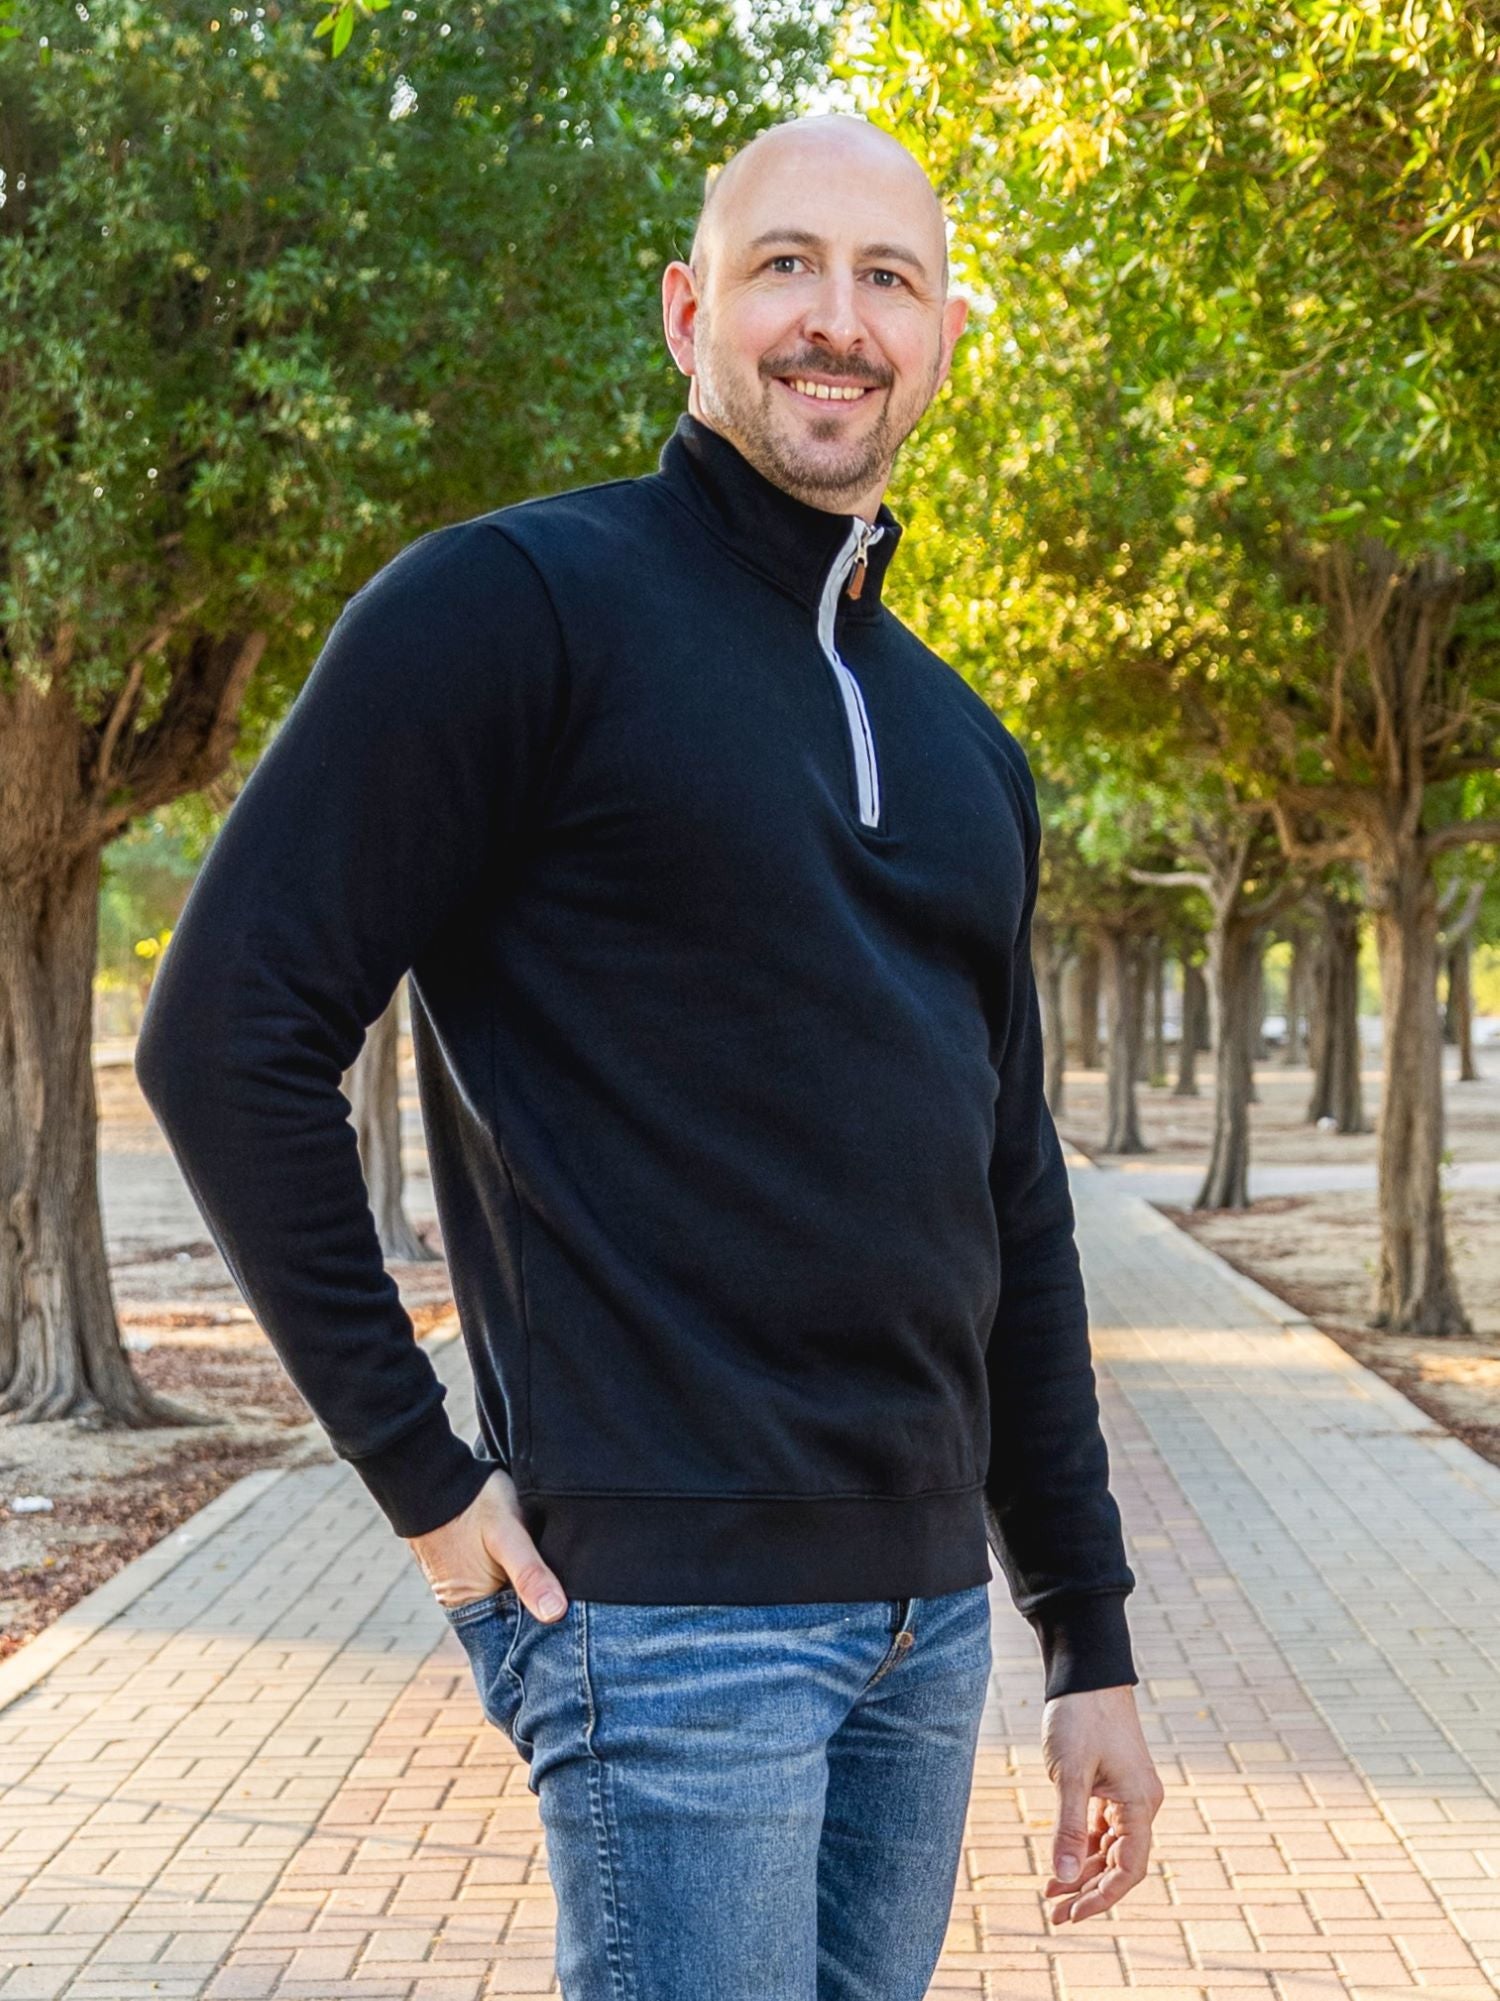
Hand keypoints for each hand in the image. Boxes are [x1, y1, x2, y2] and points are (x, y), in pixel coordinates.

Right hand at [404, 1467, 569, 1622]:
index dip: (544, 1626)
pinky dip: (509, 1576)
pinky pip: (491, 1581)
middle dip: (536, 1609)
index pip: (514, 1634)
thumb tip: (556, 1614)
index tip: (573, 1622)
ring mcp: (458, 1584)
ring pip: (501, 1598)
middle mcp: (460, 1603)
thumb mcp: (507, 1534)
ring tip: (552, 1577)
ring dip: (523, 1591)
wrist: (432, 1474)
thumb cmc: (471, 1502)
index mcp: (470, 1607)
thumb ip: (529, 1573)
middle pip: (508, 1617)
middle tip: (570, 1596)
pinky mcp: (459, 1565)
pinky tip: (530, 1563)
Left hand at [1040, 1683, 1162, 1922]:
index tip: (1072, 1914)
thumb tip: (1063, 1878)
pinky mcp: (1114, 1784)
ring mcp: (1129, 1794)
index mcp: (1139, 1803)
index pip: (1128, 1868)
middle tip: (1055, 1914)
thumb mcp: (1069, 1774)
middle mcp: (1141, 1803)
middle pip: (1119, 1863)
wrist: (1086, 1674)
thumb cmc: (1079, 1718)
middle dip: (1088, 1890)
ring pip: (1109, 1847)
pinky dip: (1083, 1846)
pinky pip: (1102, 1828)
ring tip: (1051, 1895)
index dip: (1102, 1897)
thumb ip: (1068, 1827)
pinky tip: (1062, 1863)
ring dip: (1083, 1871)